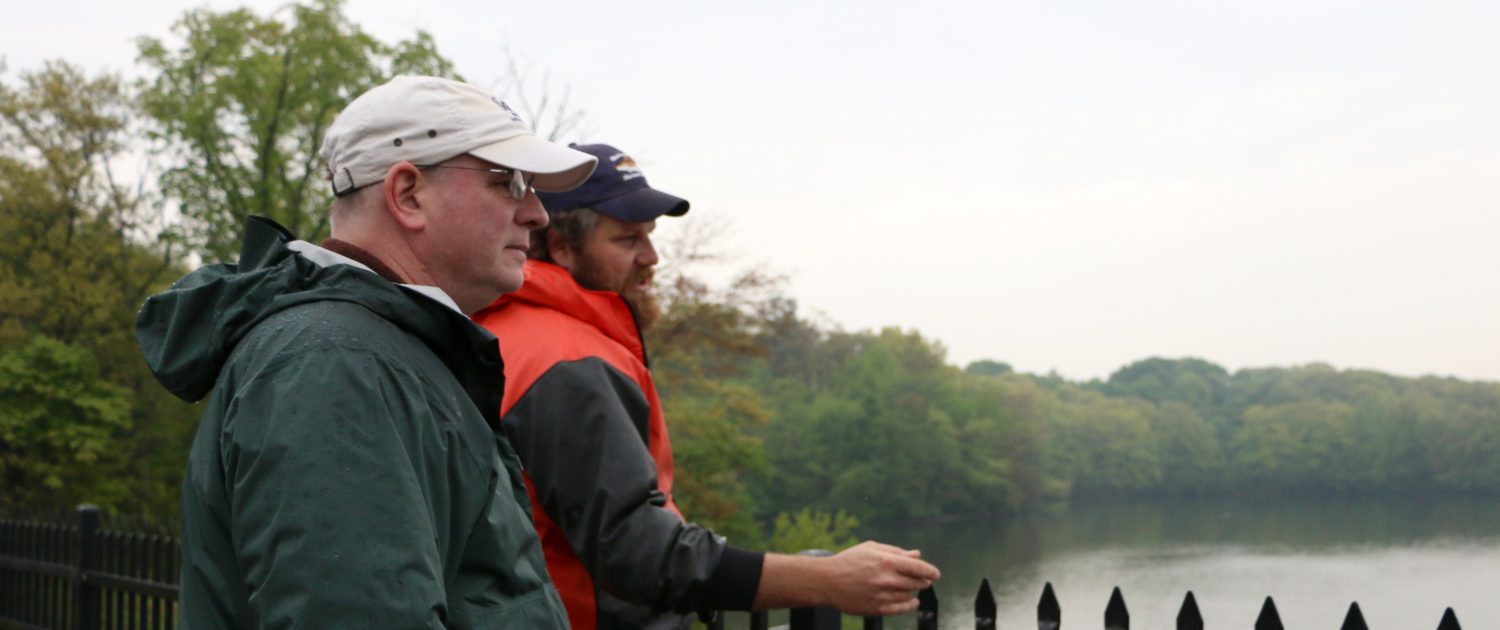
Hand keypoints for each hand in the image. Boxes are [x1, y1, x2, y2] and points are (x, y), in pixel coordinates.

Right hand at [821, 541, 940, 615]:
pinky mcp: (876, 608)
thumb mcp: (872, 549)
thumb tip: (917, 554)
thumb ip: (896, 552)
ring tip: (910, 587)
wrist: (827, 581)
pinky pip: (900, 609)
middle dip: (923, 581)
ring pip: (909, 595)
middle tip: (925, 580)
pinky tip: (912, 602)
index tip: (936, 574)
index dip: (931, 571)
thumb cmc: (849, 561)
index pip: (918, 567)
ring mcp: (881, 595)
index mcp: (886, 561)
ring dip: (913, 591)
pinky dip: (909, 605)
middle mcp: (886, 579)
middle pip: (916, 582)